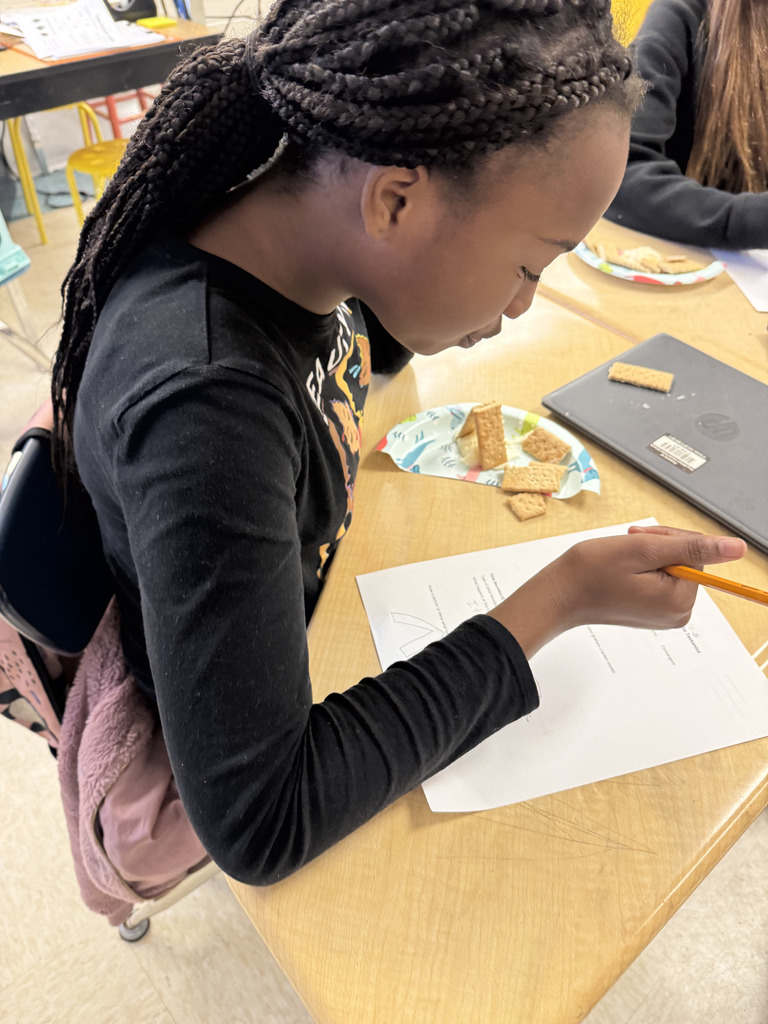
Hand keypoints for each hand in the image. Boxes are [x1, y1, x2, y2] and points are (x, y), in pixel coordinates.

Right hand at [489, 526, 746, 658]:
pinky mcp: (653, 611)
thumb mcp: (643, 550)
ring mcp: (666, 615)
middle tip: (627, 547)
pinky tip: (622, 570)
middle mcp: (679, 613)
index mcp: (680, 600)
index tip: (638, 540)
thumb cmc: (591, 571)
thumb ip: (691, 547)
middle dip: (659, 547)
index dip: (667, 539)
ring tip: (621, 560)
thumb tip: (737, 548)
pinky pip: (660, 580)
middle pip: (687, 560)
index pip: (696, 552)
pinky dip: (643, 568)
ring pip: (672, 567)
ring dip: (649, 556)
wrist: (558, 595)